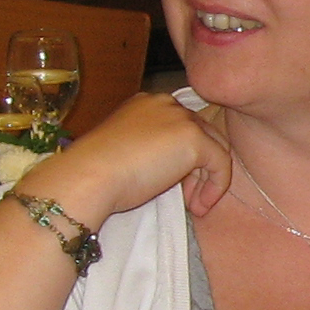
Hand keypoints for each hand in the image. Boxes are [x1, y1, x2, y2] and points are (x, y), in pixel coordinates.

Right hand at [23, 92, 230, 224]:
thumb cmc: (97, 172)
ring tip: (193, 206)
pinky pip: (220, 162)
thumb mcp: (127, 152)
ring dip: (207, 180)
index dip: (184, 159)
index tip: (178, 187)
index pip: (180, 127)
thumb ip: (151, 150)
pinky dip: (215, 186)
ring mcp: (181, 118)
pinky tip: (198, 206)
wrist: (89, 176)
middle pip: (201, 135)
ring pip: (213, 148)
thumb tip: (172, 169)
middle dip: (198, 170)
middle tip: (189, 199)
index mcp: (146, 103)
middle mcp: (166, 103)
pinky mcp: (194, 137)